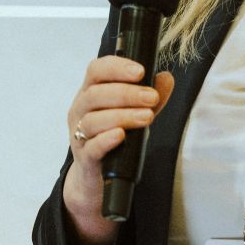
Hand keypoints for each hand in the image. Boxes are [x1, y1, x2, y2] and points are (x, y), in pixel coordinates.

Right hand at [62, 56, 174, 244]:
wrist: (99, 177)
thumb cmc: (115, 138)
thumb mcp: (134, 114)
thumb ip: (151, 98)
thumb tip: (166, 78)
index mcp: (91, 93)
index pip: (96, 70)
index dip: (117, 67)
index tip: (140, 71)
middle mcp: (80, 110)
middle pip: (95, 94)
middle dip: (126, 93)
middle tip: (151, 98)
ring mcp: (79, 135)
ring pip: (92, 120)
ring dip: (122, 116)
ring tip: (147, 117)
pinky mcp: (84, 158)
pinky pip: (91, 147)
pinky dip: (106, 140)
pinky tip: (121, 135)